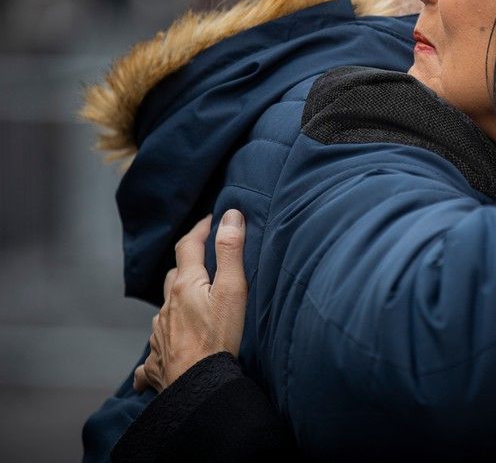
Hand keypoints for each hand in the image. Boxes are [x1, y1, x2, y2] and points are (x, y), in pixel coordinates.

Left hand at [134, 209, 248, 392]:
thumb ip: (231, 251)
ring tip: (190, 305)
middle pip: (174, 276)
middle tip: (204, 262)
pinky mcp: (157, 361)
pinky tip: (160, 355)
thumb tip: (231, 215)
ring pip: (165, 310)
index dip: (200, 229)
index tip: (212, 219)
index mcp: (185, 285)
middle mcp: (167, 306)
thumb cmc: (218, 338)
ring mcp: (159, 334)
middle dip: (188, 265)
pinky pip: (154, 351)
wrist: (196, 387)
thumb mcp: (232, 289)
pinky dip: (159, 347)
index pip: (188, 246)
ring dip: (176, 302)